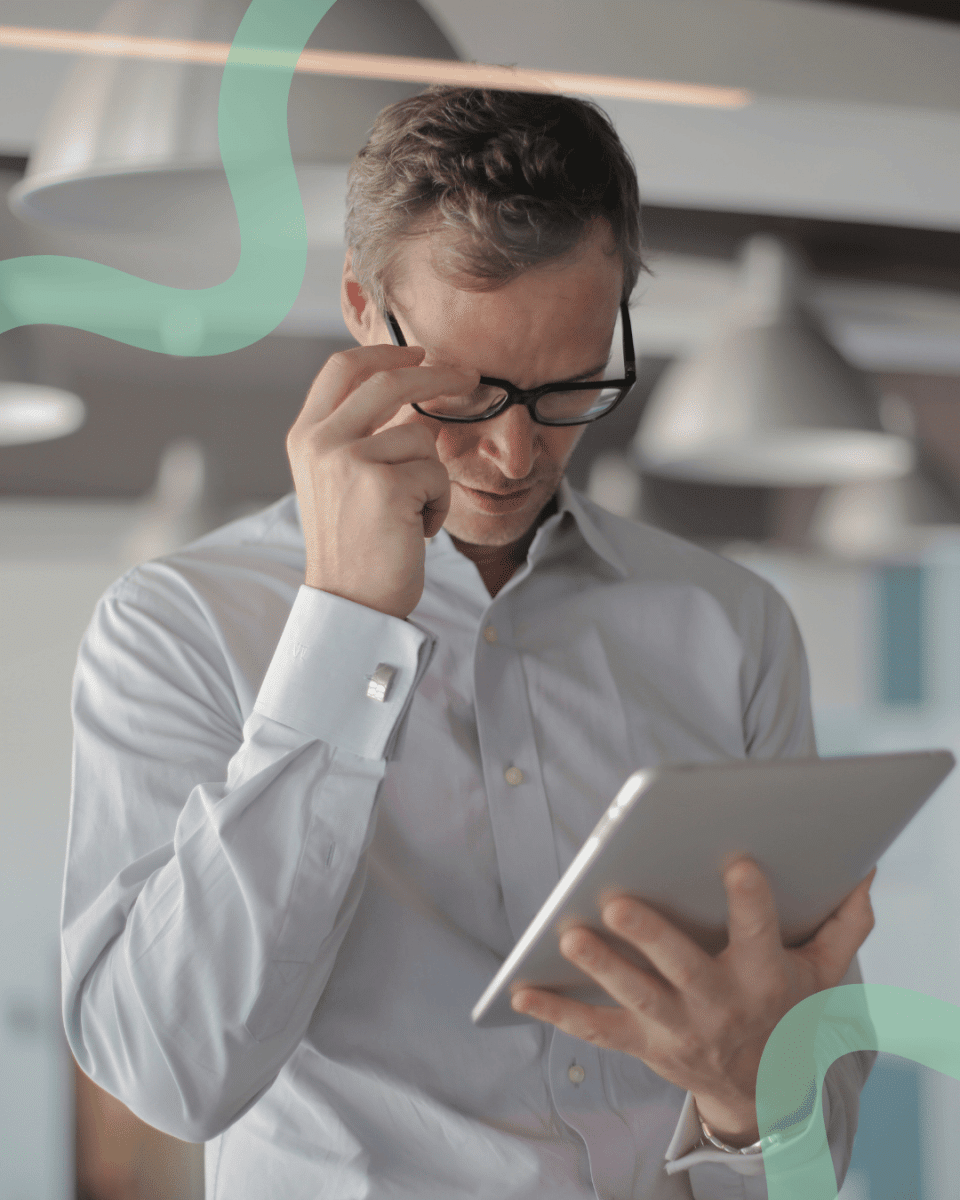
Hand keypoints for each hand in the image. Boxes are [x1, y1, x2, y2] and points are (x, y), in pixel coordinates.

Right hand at [287, 344, 478, 618]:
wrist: (350, 602)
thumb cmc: (354, 546)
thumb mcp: (338, 480)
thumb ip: (356, 434)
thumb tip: (409, 389)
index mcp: (305, 436)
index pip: (343, 368)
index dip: (385, 353)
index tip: (420, 353)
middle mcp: (321, 442)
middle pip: (389, 381)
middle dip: (437, 375)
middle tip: (469, 377)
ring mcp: (350, 460)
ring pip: (421, 437)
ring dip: (431, 477)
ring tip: (411, 514)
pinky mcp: (385, 485)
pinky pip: (436, 474)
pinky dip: (438, 504)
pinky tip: (414, 530)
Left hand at [511, 858, 875, 1145]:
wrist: (763, 1091)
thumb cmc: (787, 1010)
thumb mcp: (823, 973)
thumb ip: (845, 924)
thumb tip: (864, 872)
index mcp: (762, 975)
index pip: (757, 931)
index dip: (749, 898)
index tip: (737, 861)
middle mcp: (718, 1003)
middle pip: (681, 967)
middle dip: (650, 935)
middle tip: (616, 900)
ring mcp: (677, 1028)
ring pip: (635, 996)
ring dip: (601, 965)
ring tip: (568, 933)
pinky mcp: (644, 1045)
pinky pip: (597, 1030)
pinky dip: (558, 1012)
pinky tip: (521, 990)